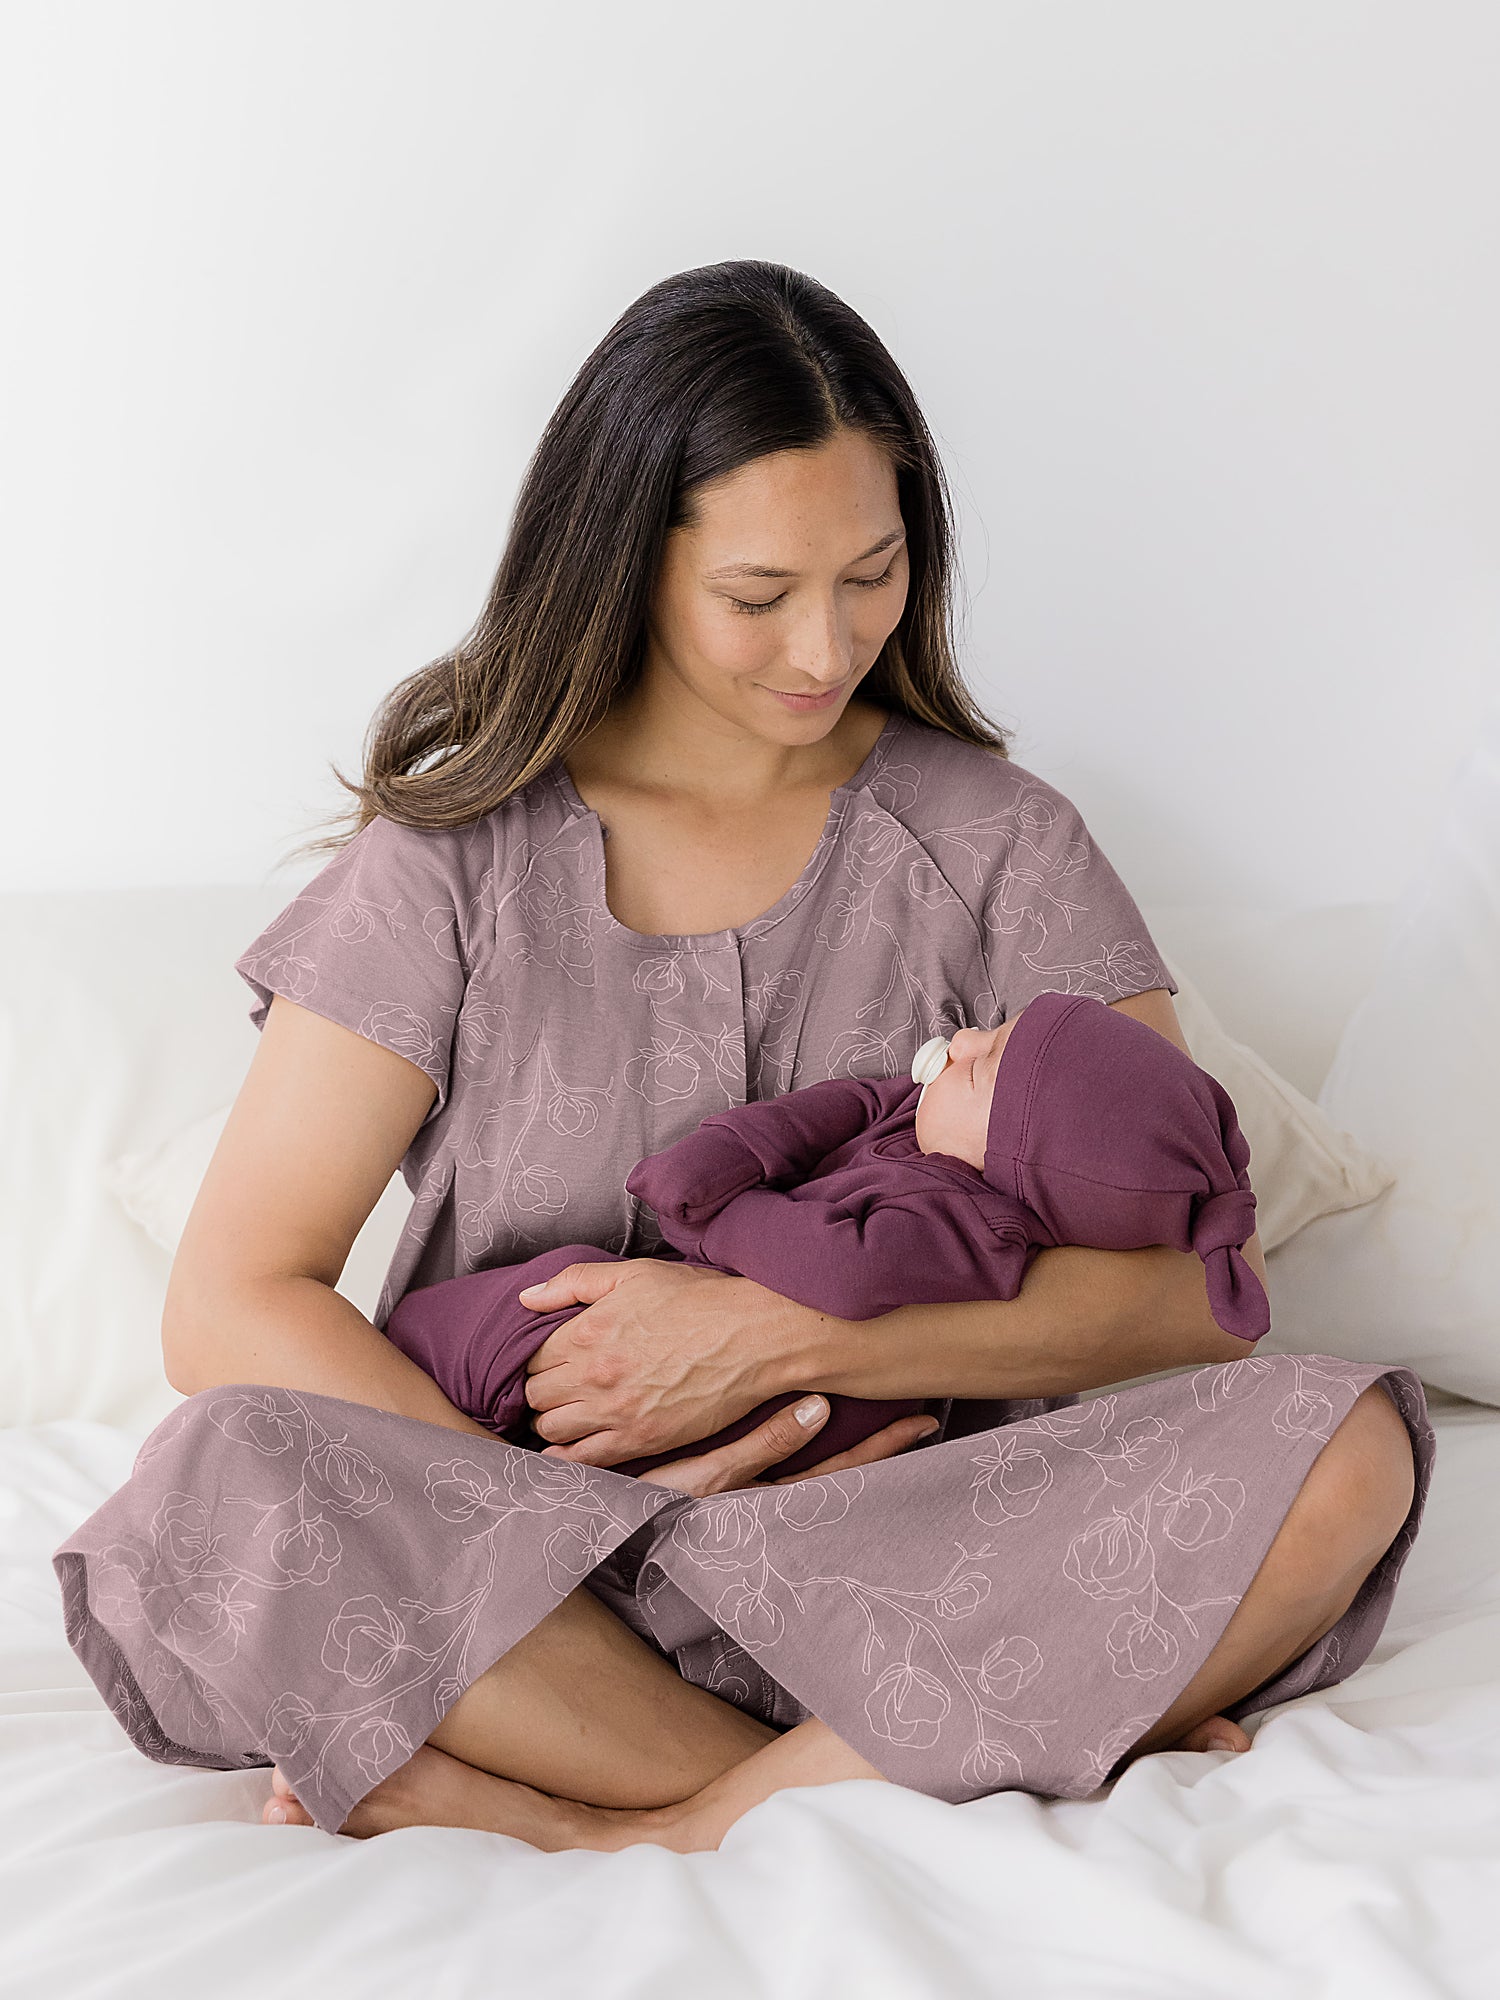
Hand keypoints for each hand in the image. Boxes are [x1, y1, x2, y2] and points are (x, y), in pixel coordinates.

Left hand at [519, 1257, 804, 1466]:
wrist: (752, 1335)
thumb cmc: (698, 1300)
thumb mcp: (633, 1275)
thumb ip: (573, 1283)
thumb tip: (526, 1298)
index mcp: (587, 1331)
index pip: (531, 1358)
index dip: (536, 1361)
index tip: (550, 1363)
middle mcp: (593, 1374)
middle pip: (536, 1396)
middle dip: (541, 1392)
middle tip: (557, 1389)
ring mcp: (616, 1410)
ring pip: (552, 1429)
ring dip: (553, 1423)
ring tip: (567, 1415)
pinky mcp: (641, 1439)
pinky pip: (585, 1460)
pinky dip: (568, 1458)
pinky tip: (569, 1451)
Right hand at [631, 1394, 940, 1496]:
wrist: (606, 1522)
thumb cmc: (652, 1504)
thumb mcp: (709, 1476)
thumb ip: (765, 1445)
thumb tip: (822, 1406)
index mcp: (773, 1502)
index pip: (844, 1471)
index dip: (885, 1445)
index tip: (921, 1418)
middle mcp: (774, 1504)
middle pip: (843, 1469)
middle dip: (884, 1442)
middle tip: (925, 1411)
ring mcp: (760, 1498)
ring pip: (825, 1468)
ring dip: (861, 1441)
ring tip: (896, 1411)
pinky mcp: (741, 1490)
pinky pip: (797, 1466)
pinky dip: (823, 1445)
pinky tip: (831, 1415)